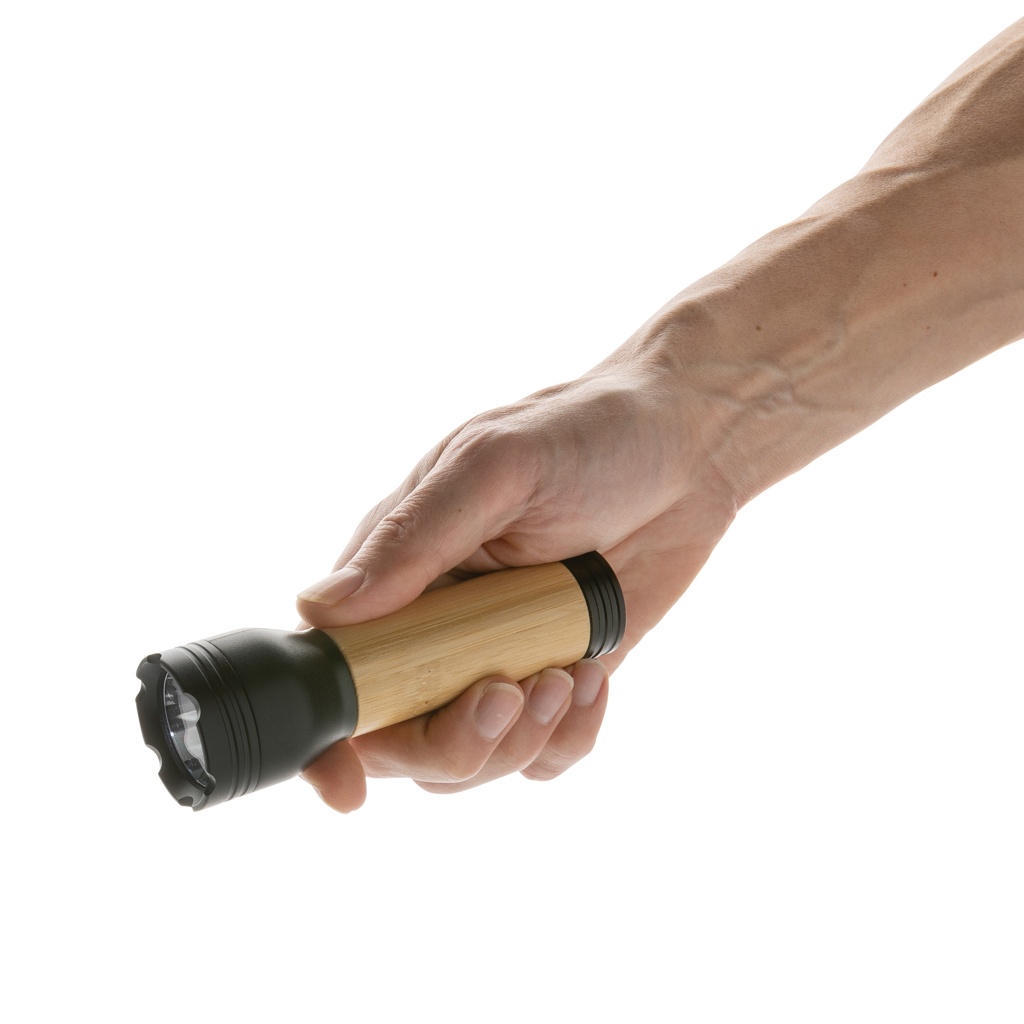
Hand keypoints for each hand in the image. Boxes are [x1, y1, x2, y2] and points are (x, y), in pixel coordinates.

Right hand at [296, 352, 737, 810]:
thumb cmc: (585, 433)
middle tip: (505, 697)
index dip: (327, 739)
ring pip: (470, 759)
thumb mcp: (494, 468)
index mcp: (394, 570)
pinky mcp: (555, 677)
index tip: (347, 784)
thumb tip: (320, 608)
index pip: (335, 667)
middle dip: (449, 743)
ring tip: (564, 673)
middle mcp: (434, 625)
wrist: (686, 448)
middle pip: (400, 739)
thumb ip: (412, 539)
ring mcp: (494, 658)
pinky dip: (568, 736)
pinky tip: (593, 673)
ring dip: (516, 741)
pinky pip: (542, 753)